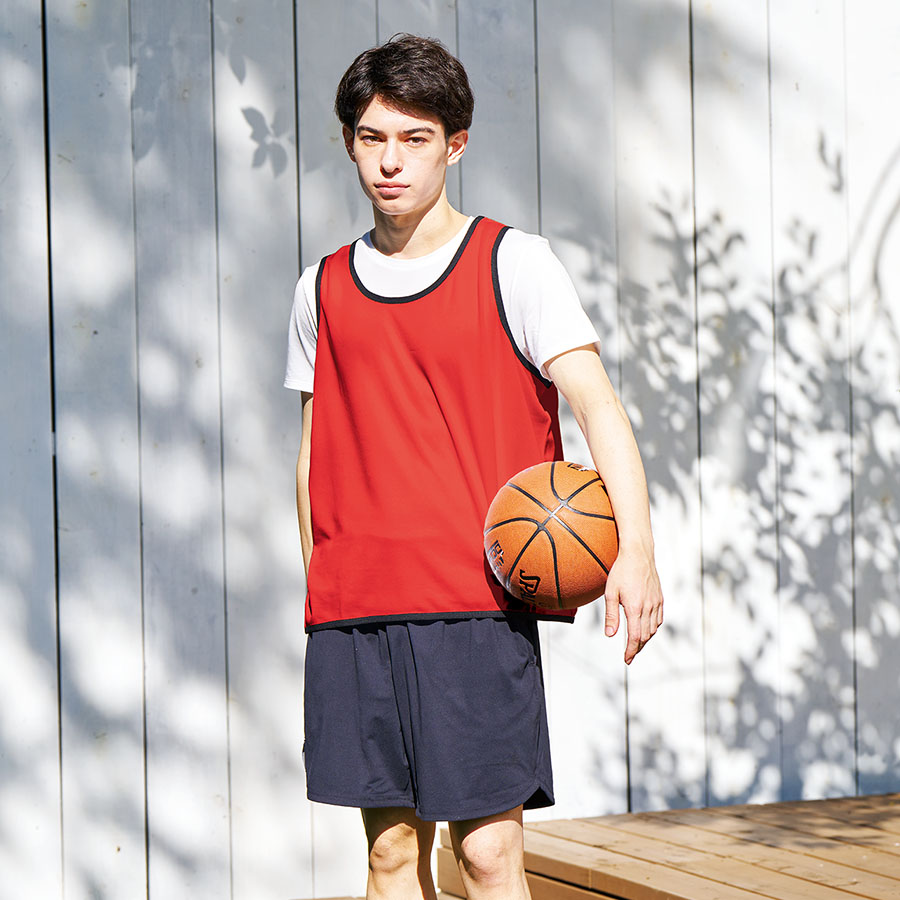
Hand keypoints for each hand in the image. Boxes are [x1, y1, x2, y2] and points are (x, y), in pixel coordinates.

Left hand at [603, 549, 662, 664]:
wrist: (638, 554)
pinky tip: (645, 629)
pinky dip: (652, 628)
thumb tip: (610, 635)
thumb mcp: (610, 592)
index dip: (631, 650)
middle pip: (645, 636)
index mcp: (635, 607)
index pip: (635, 636)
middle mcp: (648, 607)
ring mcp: (656, 603)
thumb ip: (611, 615)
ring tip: (635, 644)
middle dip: (637, 648)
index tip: (627, 660)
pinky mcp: (660, 598)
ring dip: (645, 639)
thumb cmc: (621, 571)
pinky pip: (658, 619)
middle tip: (629, 655)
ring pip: (653, 629)